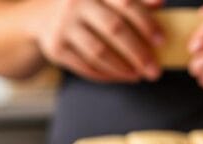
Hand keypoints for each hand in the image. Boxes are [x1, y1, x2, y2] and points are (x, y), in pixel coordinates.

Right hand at [33, 0, 164, 82]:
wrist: (40, 17)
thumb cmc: (85, 6)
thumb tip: (159, 3)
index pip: (125, 2)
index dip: (146, 22)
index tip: (161, 41)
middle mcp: (76, 2)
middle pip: (114, 29)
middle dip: (138, 52)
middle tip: (155, 71)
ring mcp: (63, 26)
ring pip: (99, 51)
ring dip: (123, 67)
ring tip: (140, 75)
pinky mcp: (55, 48)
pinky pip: (86, 66)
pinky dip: (107, 74)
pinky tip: (123, 77)